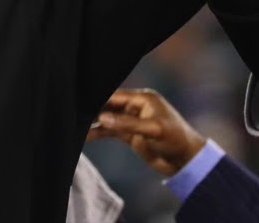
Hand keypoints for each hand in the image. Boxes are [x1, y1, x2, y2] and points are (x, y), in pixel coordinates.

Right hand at [85, 89, 206, 176]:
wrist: (186, 161)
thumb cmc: (176, 139)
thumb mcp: (153, 130)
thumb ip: (127, 124)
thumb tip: (102, 118)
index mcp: (144, 99)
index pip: (116, 96)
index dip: (99, 99)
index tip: (81, 101)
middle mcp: (136, 107)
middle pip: (109, 106)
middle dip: (93, 110)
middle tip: (72, 112)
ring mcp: (132, 121)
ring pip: (108, 119)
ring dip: (94, 123)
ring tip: (74, 126)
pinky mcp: (130, 135)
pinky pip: (111, 131)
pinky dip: (99, 133)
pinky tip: (85, 137)